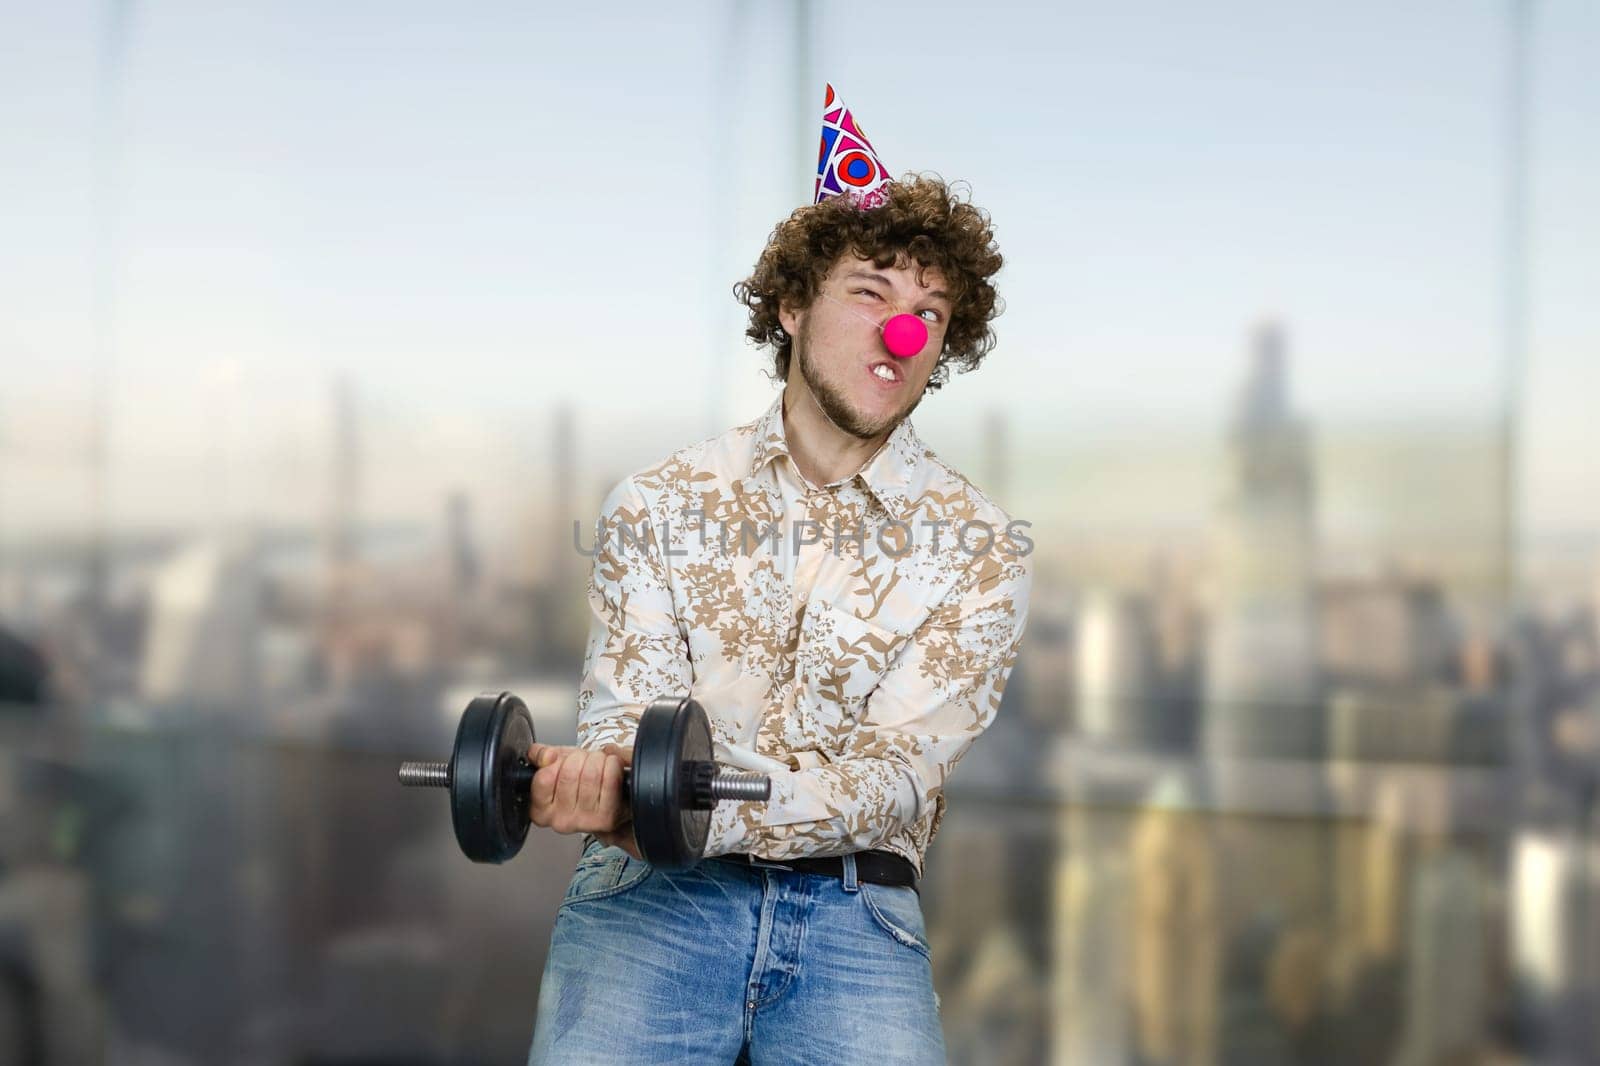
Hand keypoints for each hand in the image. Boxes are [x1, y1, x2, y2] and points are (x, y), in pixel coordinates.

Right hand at [525, 742, 638, 859]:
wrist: (611, 803)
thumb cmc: (581, 784)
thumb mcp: (556, 765)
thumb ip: (541, 755)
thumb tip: (546, 756)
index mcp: (541, 810)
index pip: (544, 778)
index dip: (557, 761)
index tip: (564, 760)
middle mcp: (560, 820)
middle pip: (569, 773)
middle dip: (580, 757)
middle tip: (585, 760)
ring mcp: (583, 821)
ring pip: (590, 774)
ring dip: (598, 760)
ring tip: (598, 763)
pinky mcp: (606, 818)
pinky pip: (610, 779)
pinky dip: (613, 765)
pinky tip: (611, 768)